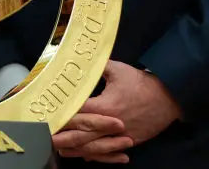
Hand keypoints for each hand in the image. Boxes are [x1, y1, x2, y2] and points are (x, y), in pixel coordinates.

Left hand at [52, 60, 181, 162]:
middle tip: (45, 138)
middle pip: (81, 134)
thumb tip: (79, 61)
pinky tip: (83, 155)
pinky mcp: (130, 141)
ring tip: (59, 149)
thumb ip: (96, 67)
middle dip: (63, 137)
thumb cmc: (141, 82)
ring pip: (94, 146)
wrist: (169, 97)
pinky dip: (96, 154)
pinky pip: (109, 150)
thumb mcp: (117, 69)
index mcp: (105, 105)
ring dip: (76, 149)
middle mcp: (110, 124)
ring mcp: (121, 135)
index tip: (46, 116)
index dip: (60, 115)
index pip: (77, 113)